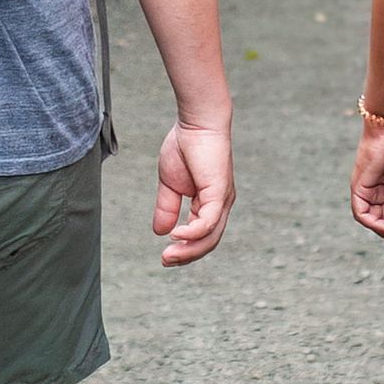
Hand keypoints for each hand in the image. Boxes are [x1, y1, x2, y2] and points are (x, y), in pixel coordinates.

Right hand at [150, 118, 234, 265]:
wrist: (196, 122)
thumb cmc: (186, 147)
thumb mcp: (170, 184)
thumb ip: (167, 207)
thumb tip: (161, 232)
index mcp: (209, 204)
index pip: (202, 236)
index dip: (184, 249)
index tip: (164, 256)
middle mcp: (220, 205)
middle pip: (208, 242)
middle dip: (186, 256)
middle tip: (165, 261)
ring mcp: (222, 200)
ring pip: (210, 237)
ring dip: (188, 250)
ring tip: (168, 255)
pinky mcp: (219, 193)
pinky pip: (208, 221)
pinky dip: (192, 233)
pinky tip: (175, 235)